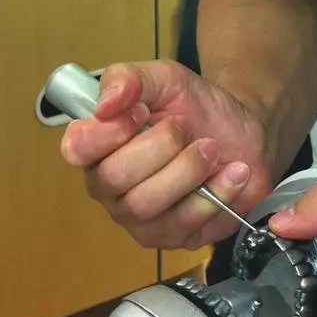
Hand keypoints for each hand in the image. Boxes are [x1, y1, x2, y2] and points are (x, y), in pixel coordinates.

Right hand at [60, 60, 273, 248]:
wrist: (240, 133)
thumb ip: (129, 79)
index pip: (75, 149)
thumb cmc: (193, 108)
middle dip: (160, 146)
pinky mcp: (173, 237)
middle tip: (186, 128)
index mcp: (97, 147)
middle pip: (114, 178)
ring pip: (146, 204)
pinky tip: (233, 172)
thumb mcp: (164, 78)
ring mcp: (139, 218)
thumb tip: (104, 104)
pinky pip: (185, 224)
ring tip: (212, 148)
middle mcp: (109, 188)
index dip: (107, 132)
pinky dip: (217, 192)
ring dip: (188, 169)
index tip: (141, 112)